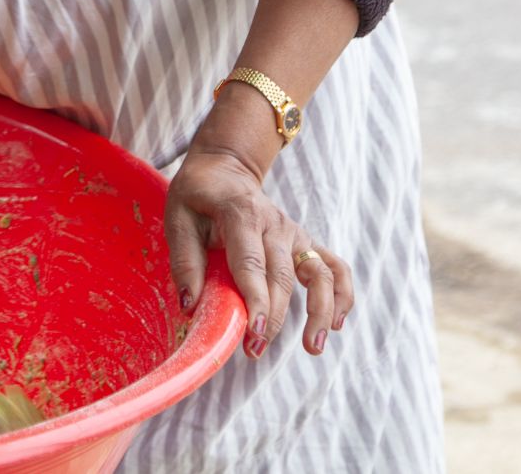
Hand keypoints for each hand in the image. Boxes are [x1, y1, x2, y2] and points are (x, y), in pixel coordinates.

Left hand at [164, 146, 353, 360]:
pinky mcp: (306, 242)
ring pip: (319, 273)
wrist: (225, 169)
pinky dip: (342, 294)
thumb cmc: (197, 196)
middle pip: (281, 277)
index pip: (251, 263)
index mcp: (241, 215)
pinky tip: (338, 323)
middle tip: (255, 351)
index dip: (255, 299)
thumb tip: (190, 306)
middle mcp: (275, 224)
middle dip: (273, 317)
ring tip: (313, 347)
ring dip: (321, 311)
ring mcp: (295, 233)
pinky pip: (335, 267)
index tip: (254, 332)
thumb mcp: (177, 218)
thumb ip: (185, 261)